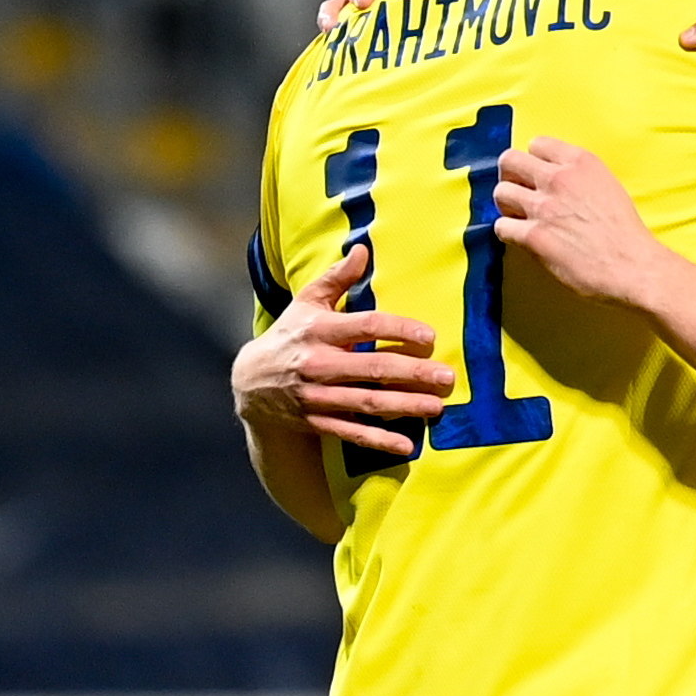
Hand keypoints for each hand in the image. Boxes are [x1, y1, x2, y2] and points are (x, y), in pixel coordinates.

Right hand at [232, 245, 453, 458]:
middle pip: (371, 368)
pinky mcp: (316, 421)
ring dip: (403, 406)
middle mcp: (318, 363)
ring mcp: (317, 396)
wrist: (249, 382)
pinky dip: (377, 440)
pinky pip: (350, 432)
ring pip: (365, 402)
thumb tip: (362, 249)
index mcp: (319, 330)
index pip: (364, 326)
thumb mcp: (306, 303)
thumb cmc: (290, 335)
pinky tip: (406, 446)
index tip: (430, 336)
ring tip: (437, 407)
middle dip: (412, 373)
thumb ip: (336, 278)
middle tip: (447, 377)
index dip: (397, 329)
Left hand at [493, 137, 676, 309]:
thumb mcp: (609, 187)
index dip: (535, 161)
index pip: (537, 143)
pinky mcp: (533, 236)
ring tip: (521, 218)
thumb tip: (555, 182)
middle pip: (509, 161)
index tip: (539, 176)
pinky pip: (501, 227)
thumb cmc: (626, 233)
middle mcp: (559, 178)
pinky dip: (509, 233)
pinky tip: (524, 240)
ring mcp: (544, 207)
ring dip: (508, 206)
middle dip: (511, 177)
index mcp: (581, 162)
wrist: (634, 267)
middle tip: (520, 193)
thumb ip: (579, 177)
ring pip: (501, 193)